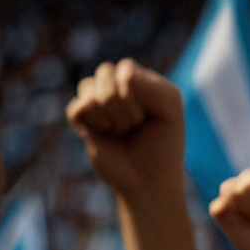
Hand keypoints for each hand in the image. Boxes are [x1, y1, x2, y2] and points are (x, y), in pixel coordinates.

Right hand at [66, 60, 186, 202]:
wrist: (149, 180)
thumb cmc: (163, 145)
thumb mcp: (171, 111)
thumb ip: (153, 87)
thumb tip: (119, 79)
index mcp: (137, 77)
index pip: (126, 69)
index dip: (138, 95)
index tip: (152, 116)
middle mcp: (114, 83)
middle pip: (105, 73)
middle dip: (125, 106)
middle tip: (137, 125)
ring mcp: (96, 99)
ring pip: (88, 87)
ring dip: (112, 116)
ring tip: (124, 131)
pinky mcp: (81, 116)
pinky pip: (78, 108)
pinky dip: (96, 124)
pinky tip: (105, 134)